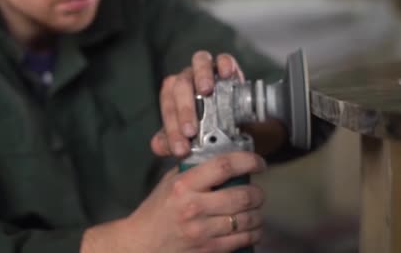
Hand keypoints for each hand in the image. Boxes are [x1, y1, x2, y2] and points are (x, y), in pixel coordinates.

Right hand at [126, 151, 266, 251]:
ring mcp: (202, 230)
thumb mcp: (170, 182)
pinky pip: (243, 239)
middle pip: (243, 195)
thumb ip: (194, 170)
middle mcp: (194, 207)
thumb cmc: (156, 212)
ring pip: (247, 219)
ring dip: (257, 214)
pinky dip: (253, 233)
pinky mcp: (209, 249)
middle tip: (257, 193)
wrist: (142, 244)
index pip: (224, 166)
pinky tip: (251, 229)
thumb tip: (222, 157)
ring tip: (254, 211)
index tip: (258, 162)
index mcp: (185, 185)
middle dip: (257, 193)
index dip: (248, 161)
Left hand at [151, 51, 243, 157]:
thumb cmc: (207, 127)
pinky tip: (227, 75)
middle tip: (191, 131)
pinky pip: (224, 59)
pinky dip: (224, 64)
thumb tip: (157, 145)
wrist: (234, 124)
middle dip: (184, 109)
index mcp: (174, 93)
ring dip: (201, 76)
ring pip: (199, 62)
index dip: (171, 128)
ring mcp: (207, 70)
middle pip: (181, 84)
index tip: (181, 148)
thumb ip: (171, 141)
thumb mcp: (189, 138)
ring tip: (206, 91)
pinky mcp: (227, 66)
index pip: (168, 105)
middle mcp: (188, 79)